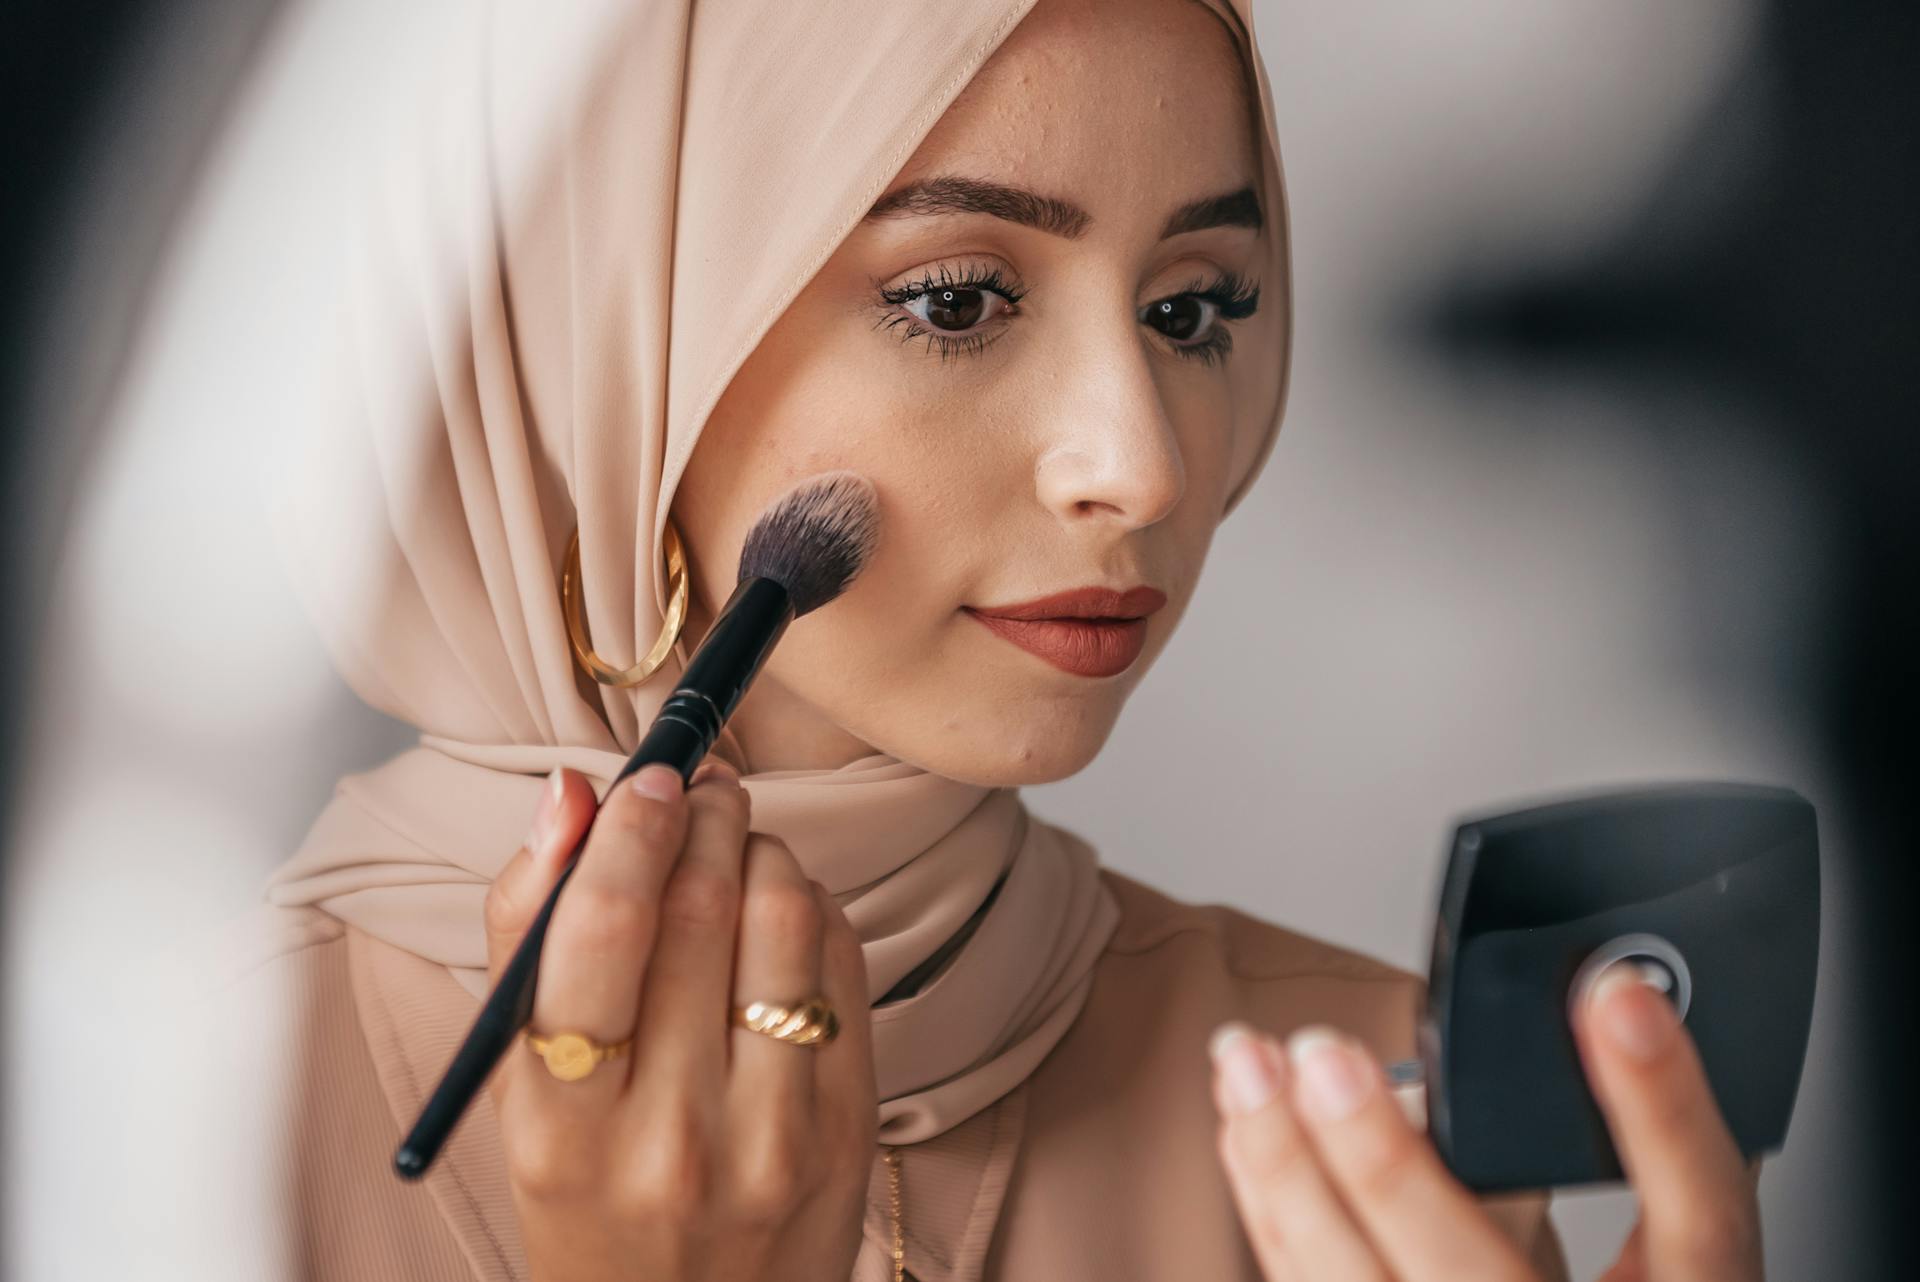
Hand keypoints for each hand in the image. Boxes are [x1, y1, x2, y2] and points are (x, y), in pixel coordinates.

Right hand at [482, 759, 876, 1281]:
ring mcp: (776, 1137)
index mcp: (563, 1130)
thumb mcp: (524, 1092)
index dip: (629, 830)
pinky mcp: (854, 1129)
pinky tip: (780, 918)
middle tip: (697, 786)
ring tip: (737, 849)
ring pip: (787, 918)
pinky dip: (812, 908)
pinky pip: (843, 962)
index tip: (644, 778)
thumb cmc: (593, 1192)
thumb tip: (569, 794)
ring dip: (763, 851)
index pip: (602, 933)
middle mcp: (673, 1136)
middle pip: (701, 909)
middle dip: (703, 817)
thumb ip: (528, 932)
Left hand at [1208, 965, 1762, 1281]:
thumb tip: (1609, 1003)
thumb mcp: (1679, 1245)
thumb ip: (1656, 1144)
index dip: (1661, 1108)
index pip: (1700, 1215)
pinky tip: (1247, 1134)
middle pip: (1470, 1274)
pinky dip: (1271, 1209)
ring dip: (1286, 1173)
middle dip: (1385, 1165)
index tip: (1614, 998)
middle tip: (1326, 1056)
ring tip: (1248, 1067)